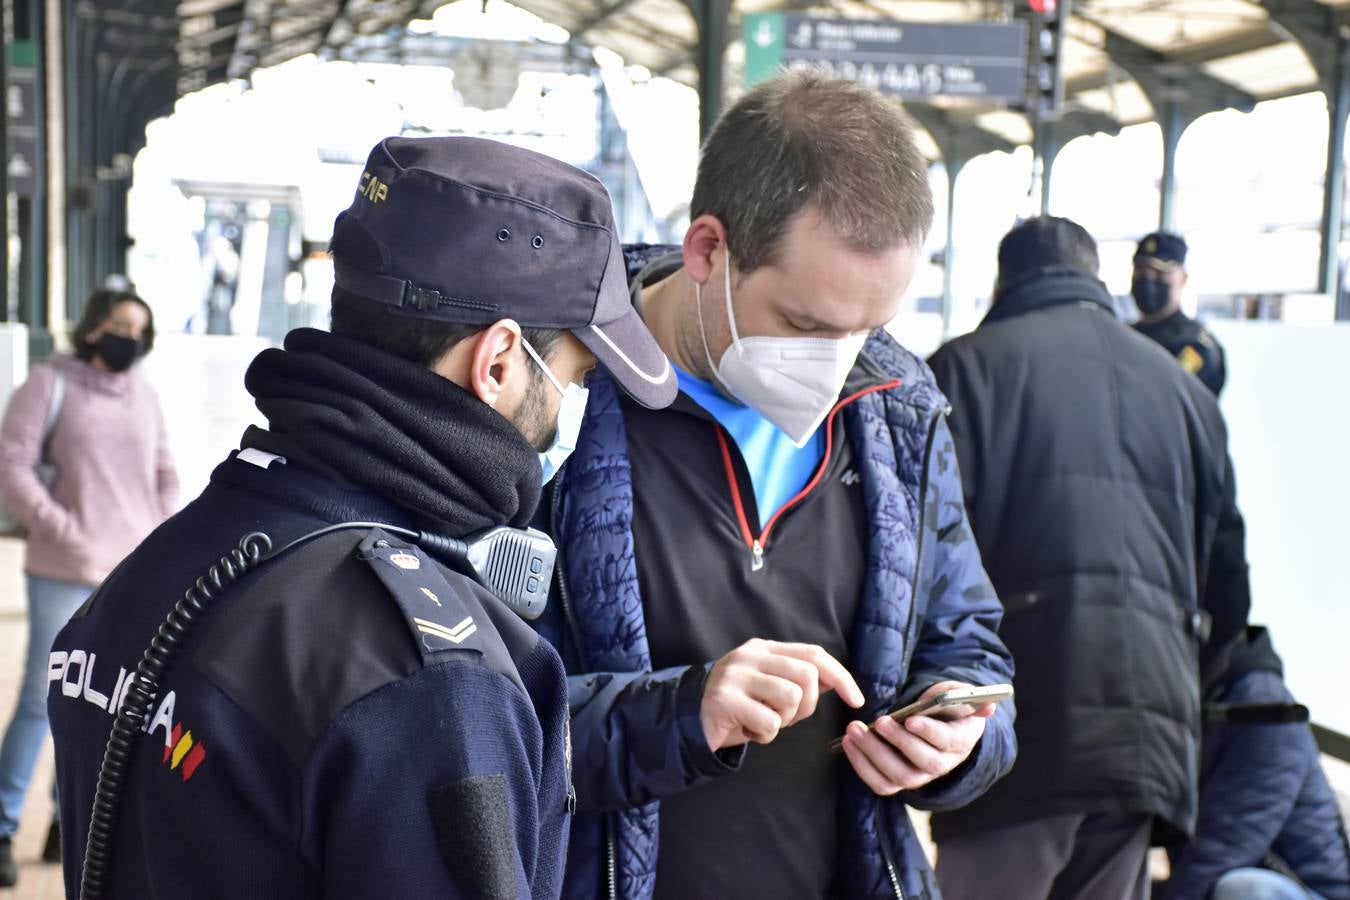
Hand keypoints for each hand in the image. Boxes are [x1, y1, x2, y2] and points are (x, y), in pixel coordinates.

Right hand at [701, 639, 865, 751]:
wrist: (689, 720)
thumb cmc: (737, 707)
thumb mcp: (768, 686)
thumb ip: (796, 679)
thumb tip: (837, 680)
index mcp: (763, 648)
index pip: (813, 654)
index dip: (841, 676)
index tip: (856, 699)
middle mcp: (750, 656)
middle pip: (807, 675)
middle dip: (808, 706)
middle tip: (786, 718)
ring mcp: (735, 676)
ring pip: (791, 698)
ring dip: (783, 721)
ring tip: (762, 721)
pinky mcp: (724, 700)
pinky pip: (769, 723)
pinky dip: (764, 735)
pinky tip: (747, 730)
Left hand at [841, 680, 994, 795]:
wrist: (938, 726)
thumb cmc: (947, 708)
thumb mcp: (959, 697)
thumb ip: (968, 699)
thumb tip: (987, 707)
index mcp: (959, 742)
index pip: (946, 742)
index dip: (928, 732)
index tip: (910, 719)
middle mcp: (942, 765)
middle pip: (923, 762)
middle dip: (898, 742)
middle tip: (878, 722)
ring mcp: (920, 776)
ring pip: (898, 777)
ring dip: (873, 755)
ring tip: (854, 731)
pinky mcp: (899, 781)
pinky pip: (880, 784)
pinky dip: (862, 766)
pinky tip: (849, 744)